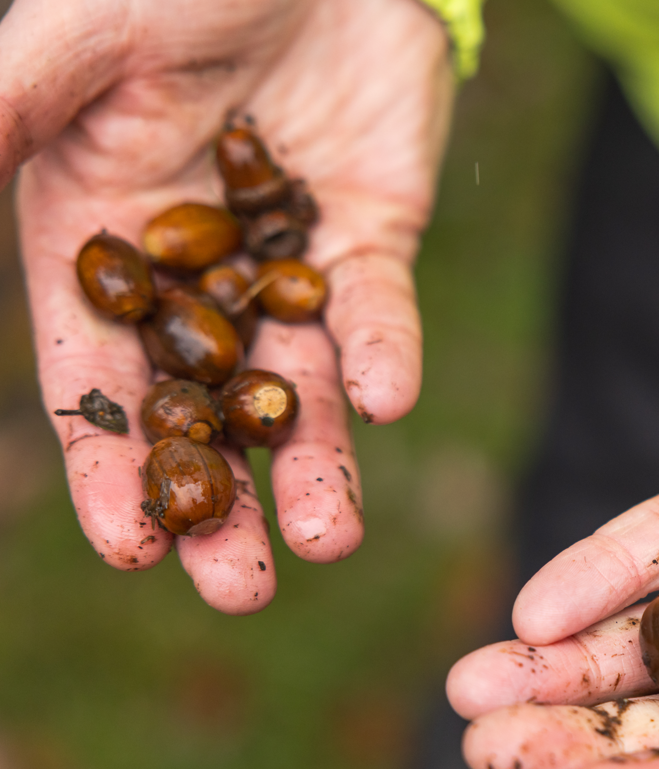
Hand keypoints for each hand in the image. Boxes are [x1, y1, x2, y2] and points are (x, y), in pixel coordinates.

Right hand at [0, 0, 452, 612]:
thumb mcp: (71, 45)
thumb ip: (1, 119)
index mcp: (95, 239)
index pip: (96, 378)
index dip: (110, 465)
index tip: (134, 547)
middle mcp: (190, 270)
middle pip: (201, 409)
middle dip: (222, 498)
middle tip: (242, 588)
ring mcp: (285, 260)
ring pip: (298, 384)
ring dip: (314, 463)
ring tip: (328, 538)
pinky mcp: (369, 237)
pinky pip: (377, 310)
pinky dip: (384, 353)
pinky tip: (385, 399)